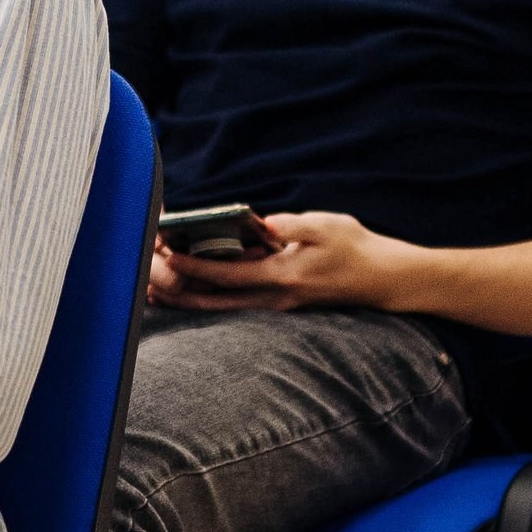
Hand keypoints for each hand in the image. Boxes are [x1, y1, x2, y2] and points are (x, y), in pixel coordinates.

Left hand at [150, 211, 401, 312]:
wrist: (384, 279)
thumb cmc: (356, 248)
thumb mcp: (327, 225)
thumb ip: (292, 224)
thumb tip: (262, 223)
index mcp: (283, 277)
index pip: (229, 275)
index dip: (196, 268)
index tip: (168, 258)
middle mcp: (275, 297)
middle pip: (216, 302)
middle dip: (181, 292)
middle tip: (146, 282)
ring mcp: (277, 304)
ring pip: (223, 308)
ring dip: (190, 299)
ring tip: (156, 291)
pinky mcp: (279, 302)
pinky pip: (236, 304)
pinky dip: (209, 297)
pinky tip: (189, 288)